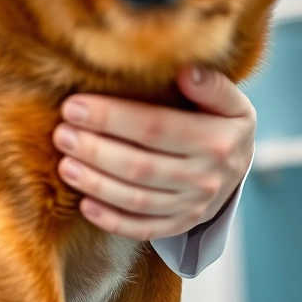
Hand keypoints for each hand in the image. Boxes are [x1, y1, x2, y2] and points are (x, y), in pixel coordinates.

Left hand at [52, 66, 255, 240]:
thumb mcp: (231, 101)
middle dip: (94, 150)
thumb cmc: (222, 125)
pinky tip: (84, 205)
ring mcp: (192, 206)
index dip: (111, 118)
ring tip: (64, 165)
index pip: (155, 127)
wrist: (240, 170)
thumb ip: (212, 85)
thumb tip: (186, 72)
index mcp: (216, 139)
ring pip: (136, 199)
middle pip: (139, 166)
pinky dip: (111, 220)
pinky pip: (142, 229)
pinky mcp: (179, 226)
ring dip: (95, 184)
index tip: (73, 107)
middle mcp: (205, 177)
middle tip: (61, 135)